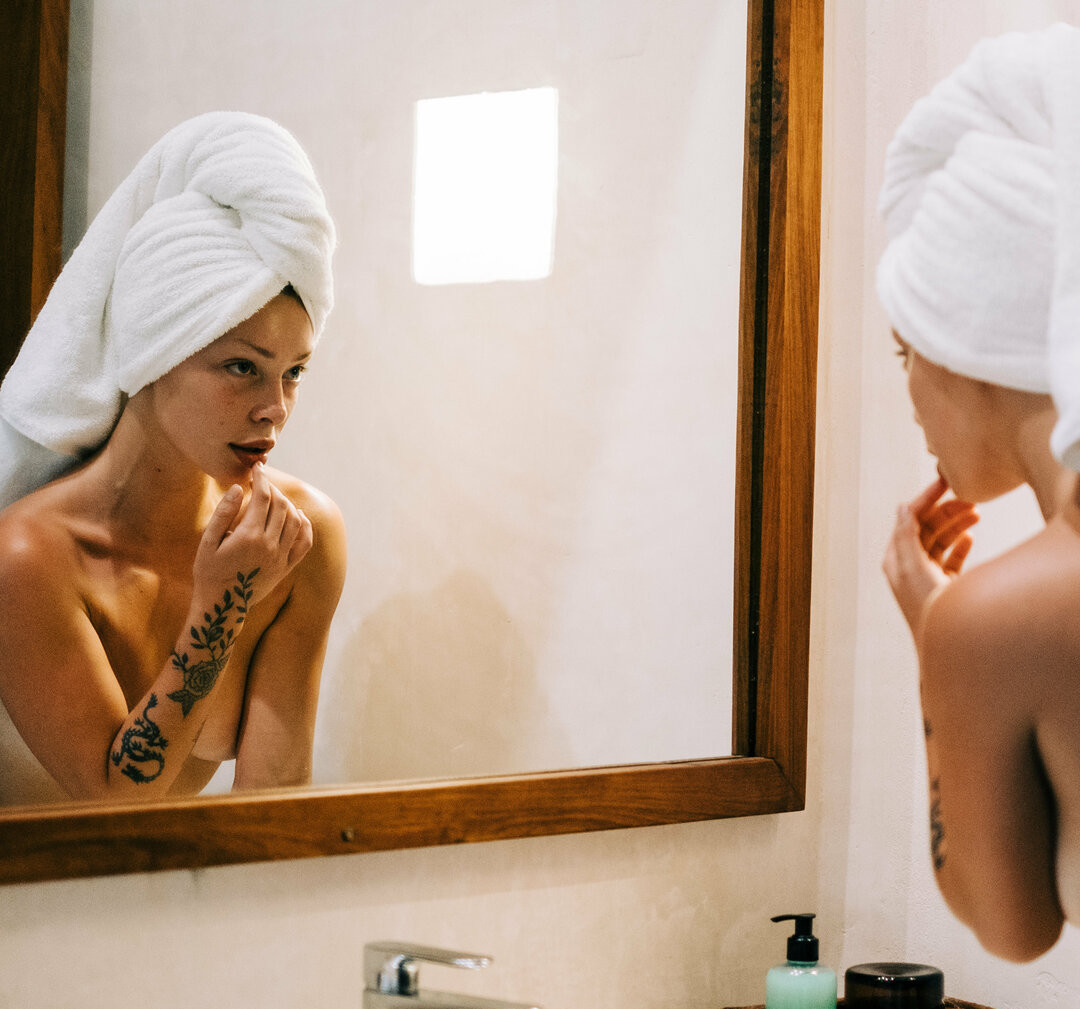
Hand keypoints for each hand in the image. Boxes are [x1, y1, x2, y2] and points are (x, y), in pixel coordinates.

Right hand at [194, 465, 313, 605]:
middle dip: (273, 489)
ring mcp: (281, 557)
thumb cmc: (208, 572)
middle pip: (281, 505)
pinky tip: (297, 516)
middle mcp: (269, 545)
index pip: (263, 497)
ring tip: (275, 498)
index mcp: (249, 536)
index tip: (258, 468)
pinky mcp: (286, 567)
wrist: (222, 606)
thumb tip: (239, 488)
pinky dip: (304, 526)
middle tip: (263, 483)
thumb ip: (223, 513)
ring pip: (295, 521)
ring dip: (287, 504)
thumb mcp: (208, 542)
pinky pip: (304, 543)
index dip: (262, 478)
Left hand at [883, 475, 978, 637]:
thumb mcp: (912, 568)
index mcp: (896, 558)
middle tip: (971, 499)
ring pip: (941, 540)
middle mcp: (908, 565)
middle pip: (926, 527)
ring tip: (976, 513)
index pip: (909, 518)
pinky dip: (961, 545)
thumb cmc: (925, 607)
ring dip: (957, 524)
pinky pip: (951, 558)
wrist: (942, 645)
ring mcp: (927, 575)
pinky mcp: (944, 586)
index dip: (926, 498)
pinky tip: (971, 537)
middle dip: (947, 510)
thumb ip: (906, 536)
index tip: (946, 481)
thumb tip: (902, 507)